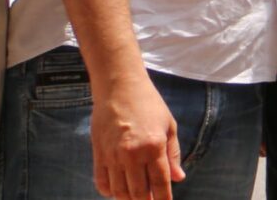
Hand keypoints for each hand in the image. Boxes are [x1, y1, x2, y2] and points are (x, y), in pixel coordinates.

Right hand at [89, 69, 182, 199]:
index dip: (163, 198)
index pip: (160, 182)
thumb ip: (173, 154)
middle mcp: (132, 154)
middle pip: (139, 192)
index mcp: (154, 146)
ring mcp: (113, 156)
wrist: (119, 88)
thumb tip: (178, 178)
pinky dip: (110, 191)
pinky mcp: (98, 154)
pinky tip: (117, 191)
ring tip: (136, 198)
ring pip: (120, 191)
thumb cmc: (149, 104)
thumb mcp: (168, 125)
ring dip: (128, 199)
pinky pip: (102, 182)